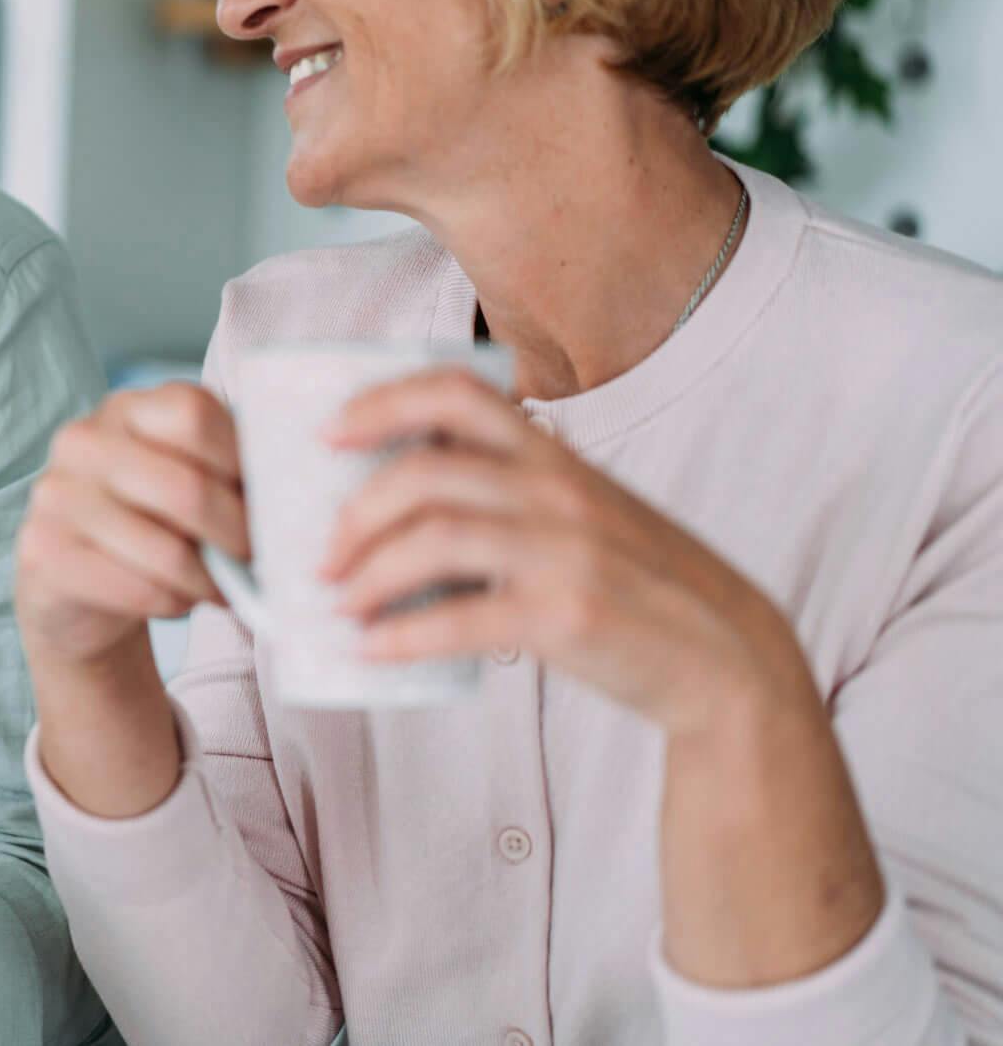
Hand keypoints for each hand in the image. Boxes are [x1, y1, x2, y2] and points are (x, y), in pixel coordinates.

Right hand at [15, 383, 249, 667]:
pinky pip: (135, 588)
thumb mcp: (182, 480)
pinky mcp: (43, 551)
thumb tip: (285, 500)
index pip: (195, 414)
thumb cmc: (148, 525)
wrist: (71, 585)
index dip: (242, 462)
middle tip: (257, 561)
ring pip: (165, 551)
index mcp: (126, 408)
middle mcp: (82, 441)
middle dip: (238, 536)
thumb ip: (226, 473)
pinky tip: (177, 600)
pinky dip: (172, 604)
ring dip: (209, 583)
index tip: (265, 499)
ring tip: (223, 591)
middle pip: (187, 488)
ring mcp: (56, 495)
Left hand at [322, 368, 822, 736]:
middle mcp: (558, 491)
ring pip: (433, 539)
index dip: (382, 401)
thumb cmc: (638, 586)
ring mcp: (565, 552)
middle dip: (356, 512)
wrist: (728, 658)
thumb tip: (397, 506)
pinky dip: (402, 636)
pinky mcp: (568, 616)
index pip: (459, 392)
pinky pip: (461, 619)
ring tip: (338, 603)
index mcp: (555, 458)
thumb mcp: (581, 515)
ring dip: (367, 573)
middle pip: (426, 472)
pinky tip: (370, 650)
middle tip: (322, 555)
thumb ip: (510, 495)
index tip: (328, 431)